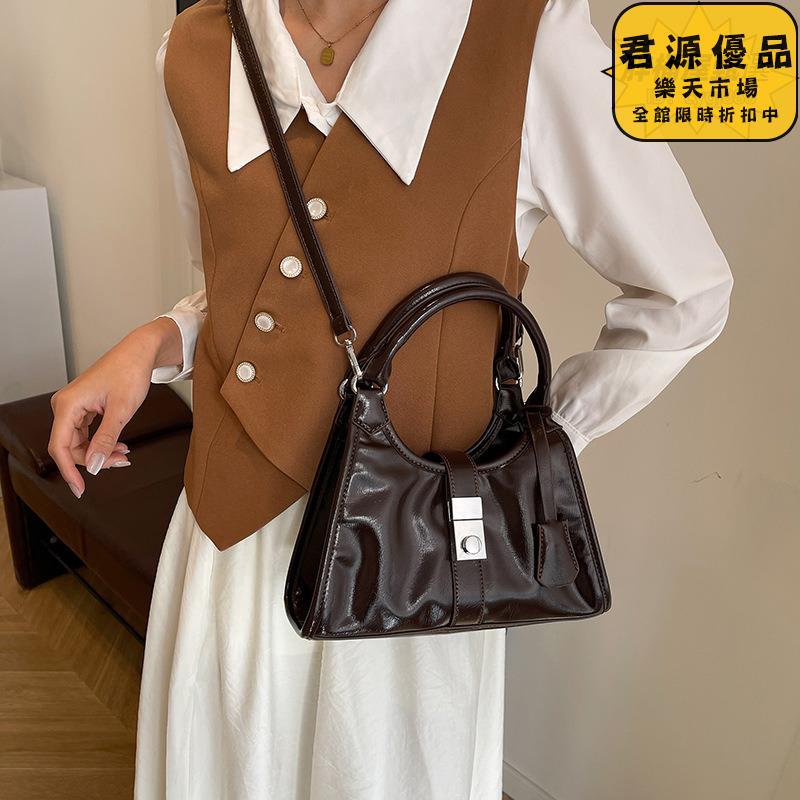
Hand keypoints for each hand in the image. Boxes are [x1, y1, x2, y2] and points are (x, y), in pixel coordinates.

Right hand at [47, 317, 181, 497]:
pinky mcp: (83, 407)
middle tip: (121, 462)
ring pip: (80, 442)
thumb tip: (93, 466)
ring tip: (125, 454)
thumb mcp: (121, 411)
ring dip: (101, 452)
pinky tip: (120, 447)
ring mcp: (73, 406)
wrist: (139, 352)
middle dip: (94, 459)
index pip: (60, 447)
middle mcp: (65, 405)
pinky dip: (103, 442)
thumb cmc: (130, 372)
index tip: (80, 489)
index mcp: (67, 404)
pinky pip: (87, 433)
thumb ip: (105, 440)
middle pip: (71, 447)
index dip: (69, 471)